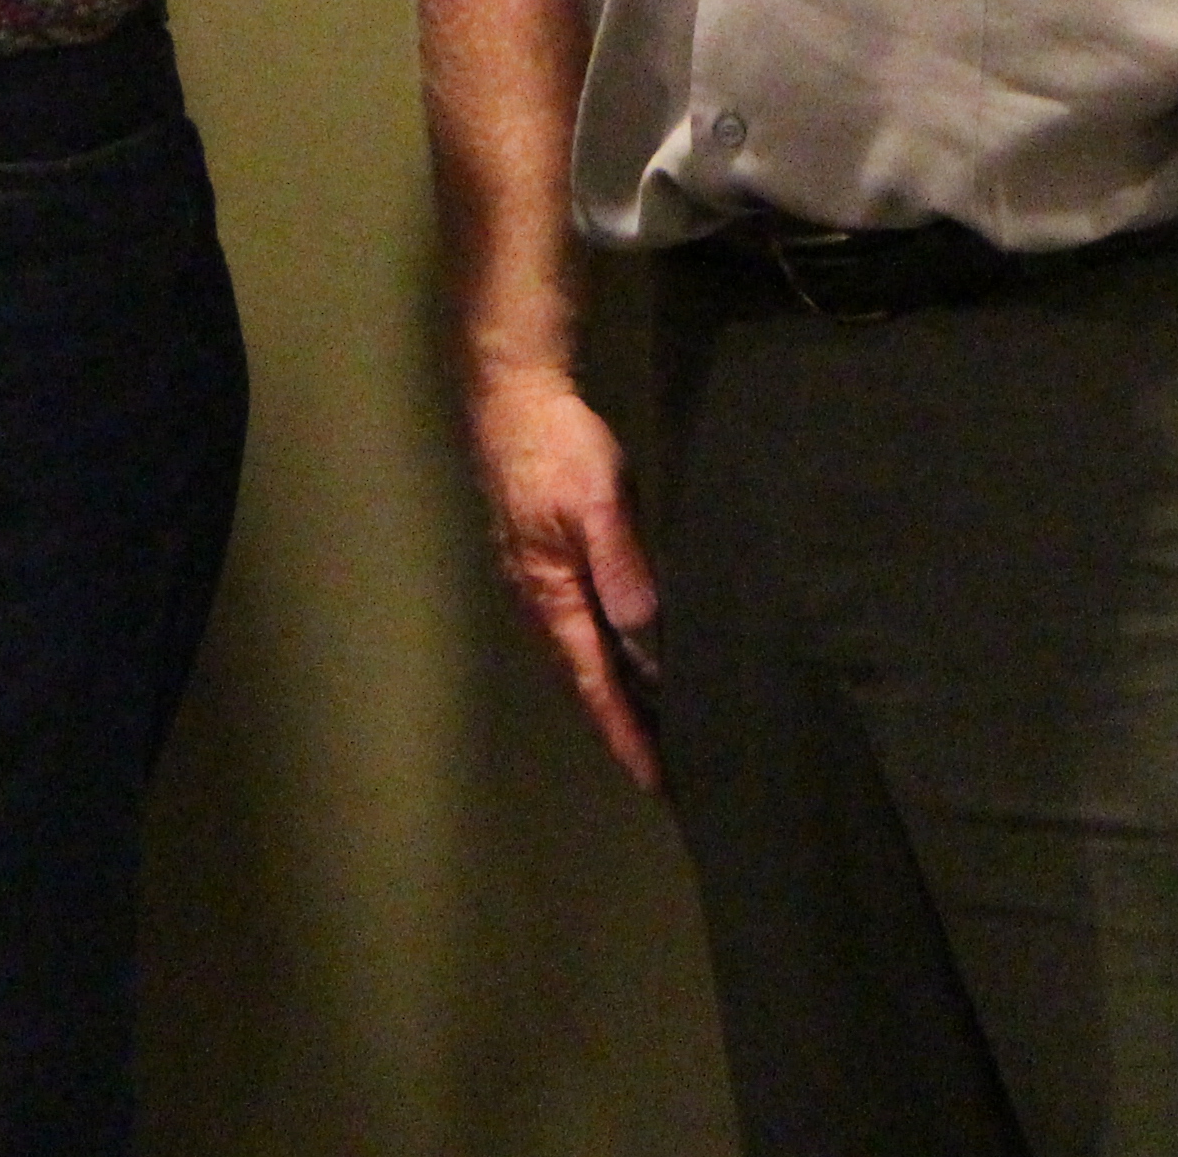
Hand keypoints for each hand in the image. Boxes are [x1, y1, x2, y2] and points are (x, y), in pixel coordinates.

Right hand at [465, 364, 665, 790]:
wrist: (514, 397)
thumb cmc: (554, 447)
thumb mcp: (598, 502)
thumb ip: (621, 567)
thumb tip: (644, 636)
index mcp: (552, 595)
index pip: (594, 684)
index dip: (625, 734)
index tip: (655, 780)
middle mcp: (541, 601)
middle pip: (584, 684)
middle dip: (622, 730)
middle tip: (664, 775)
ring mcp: (540, 582)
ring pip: (582, 659)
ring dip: (616, 699)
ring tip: (654, 733)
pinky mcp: (548, 561)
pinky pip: (580, 629)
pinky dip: (607, 660)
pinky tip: (631, 659)